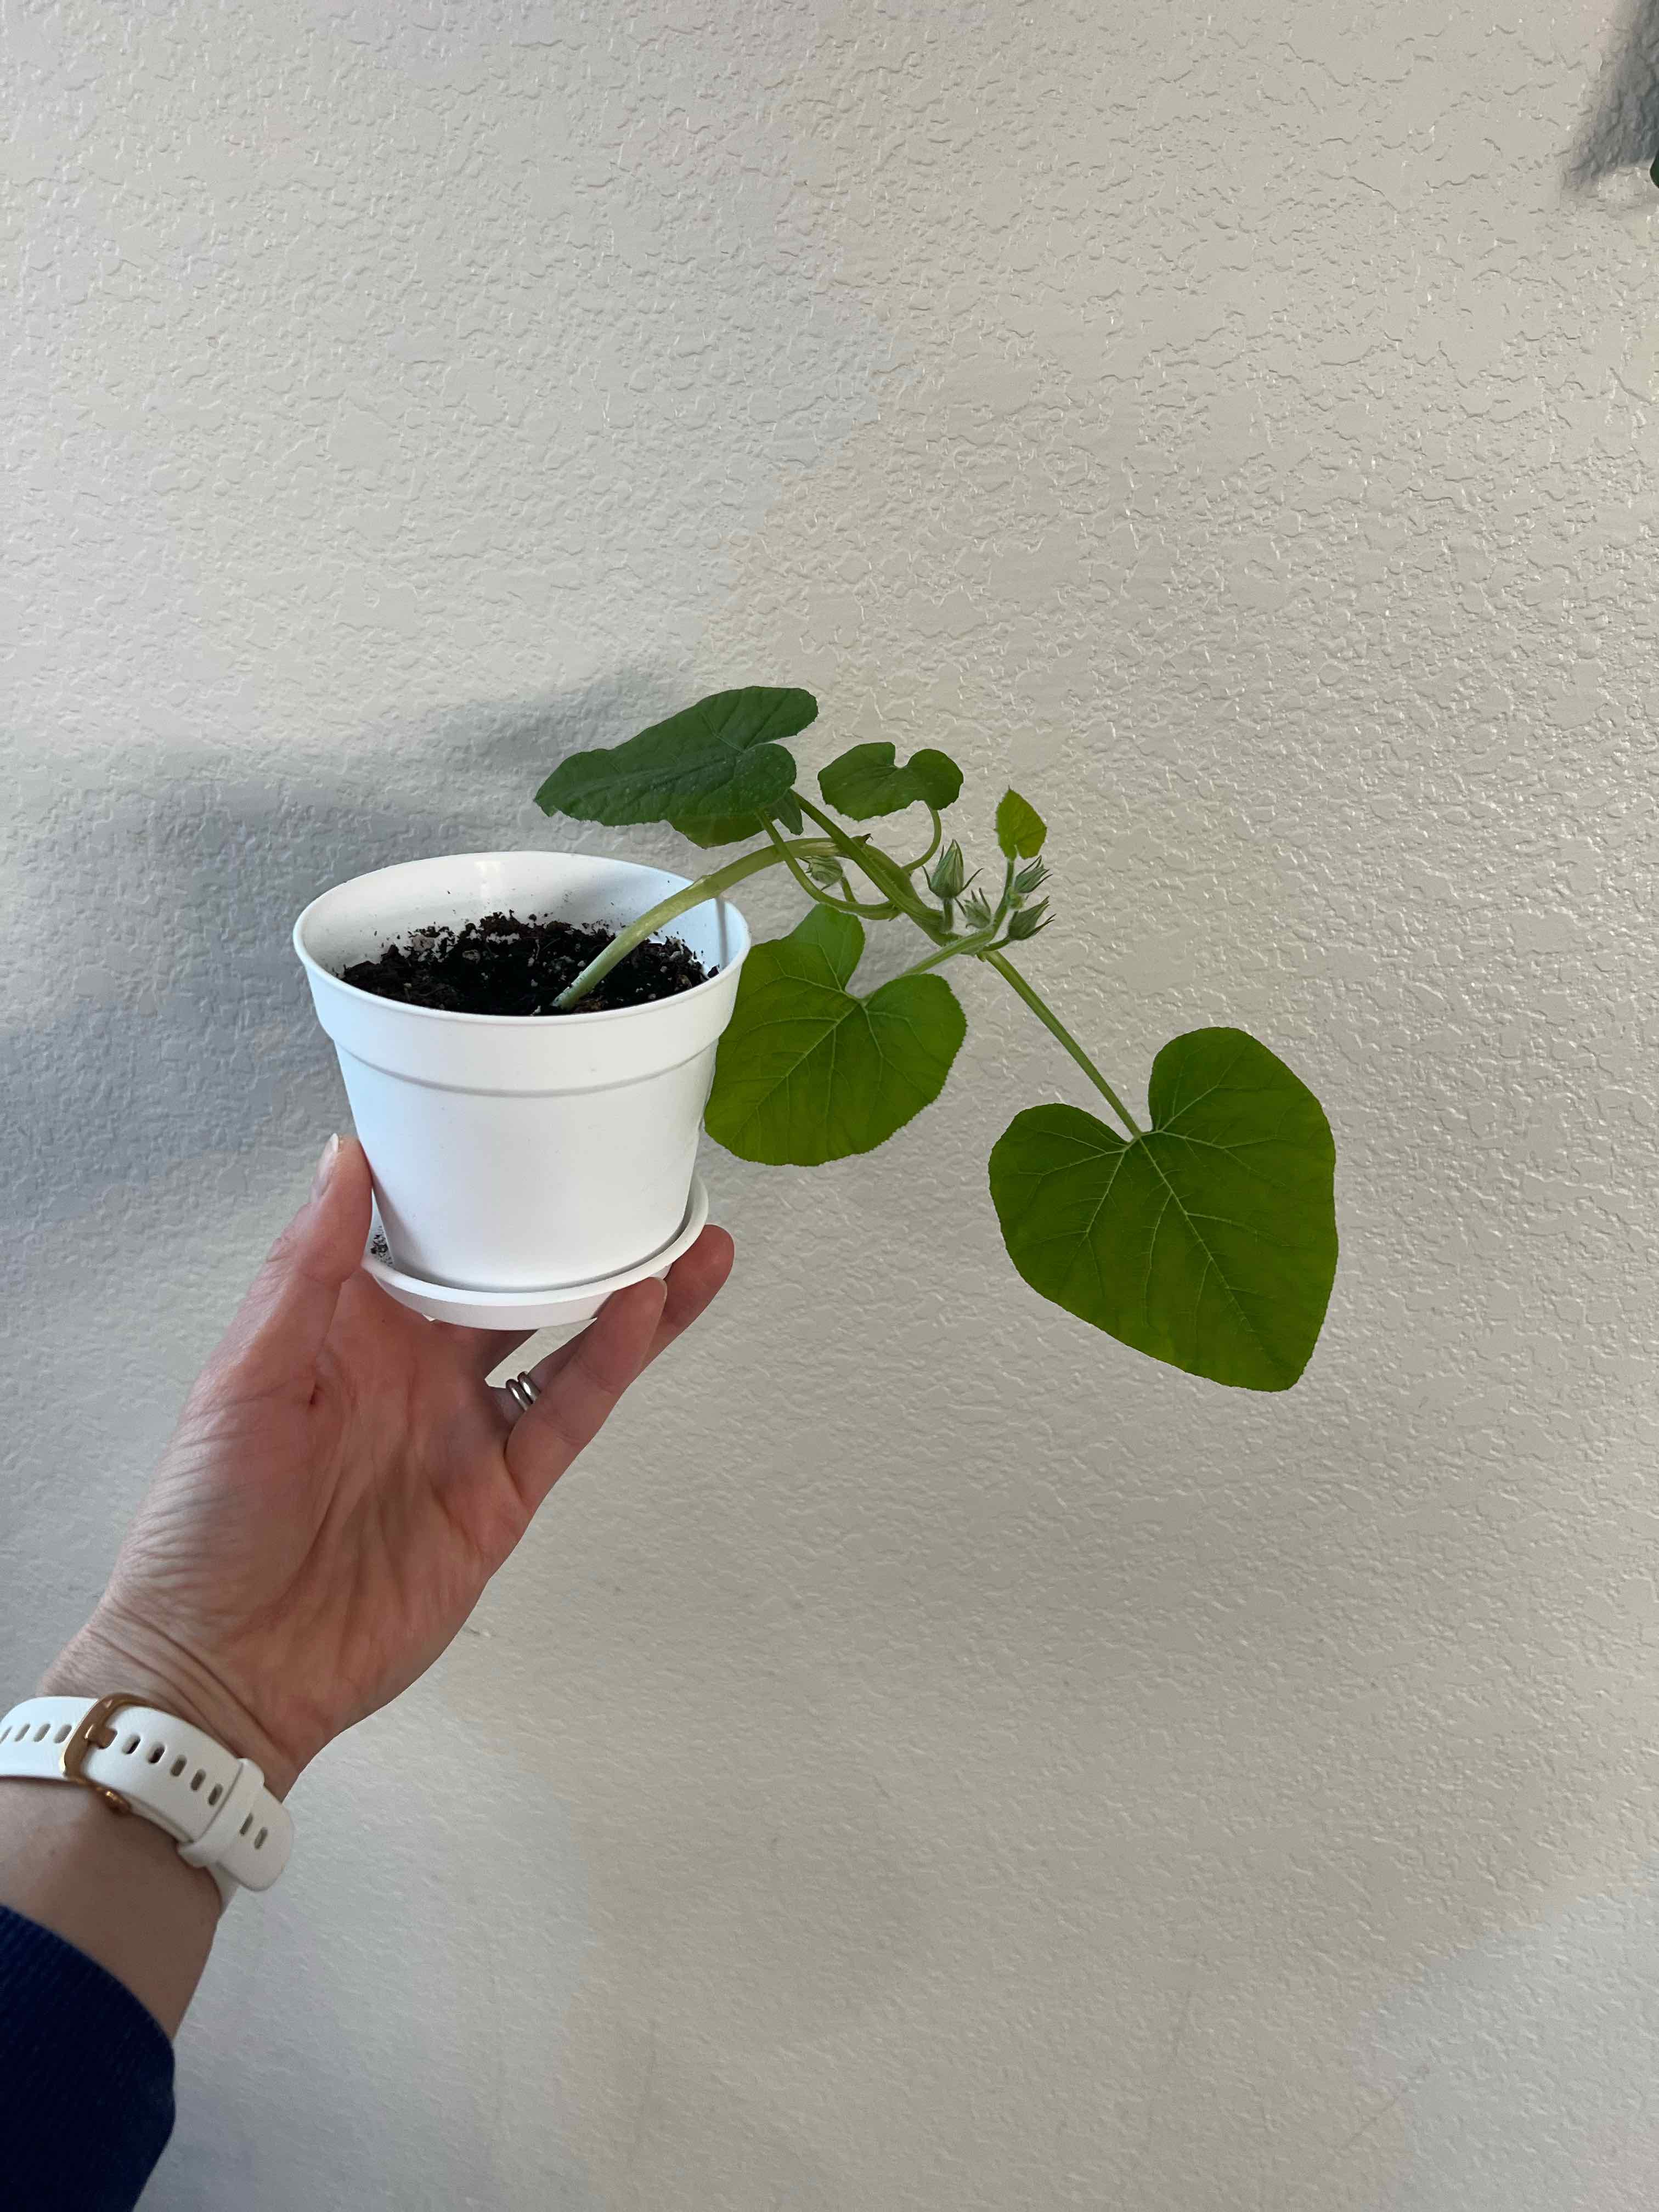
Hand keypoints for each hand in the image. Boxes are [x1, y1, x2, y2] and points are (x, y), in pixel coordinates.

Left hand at [42, 1135, 732, 1795]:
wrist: (228, 1667)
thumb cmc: (204, 1524)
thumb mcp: (244, 1374)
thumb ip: (304, 1268)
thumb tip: (344, 1156)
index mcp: (348, 1328)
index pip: (423, 1233)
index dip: (469, 1181)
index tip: (517, 1117)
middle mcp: (417, 1370)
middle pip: (513, 1282)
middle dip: (572, 1231)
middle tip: (638, 1172)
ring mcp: (465, 1431)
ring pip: (566, 1344)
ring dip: (627, 1295)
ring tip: (690, 1242)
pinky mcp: (502, 1494)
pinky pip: (567, 1416)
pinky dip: (610, 1363)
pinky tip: (646, 1311)